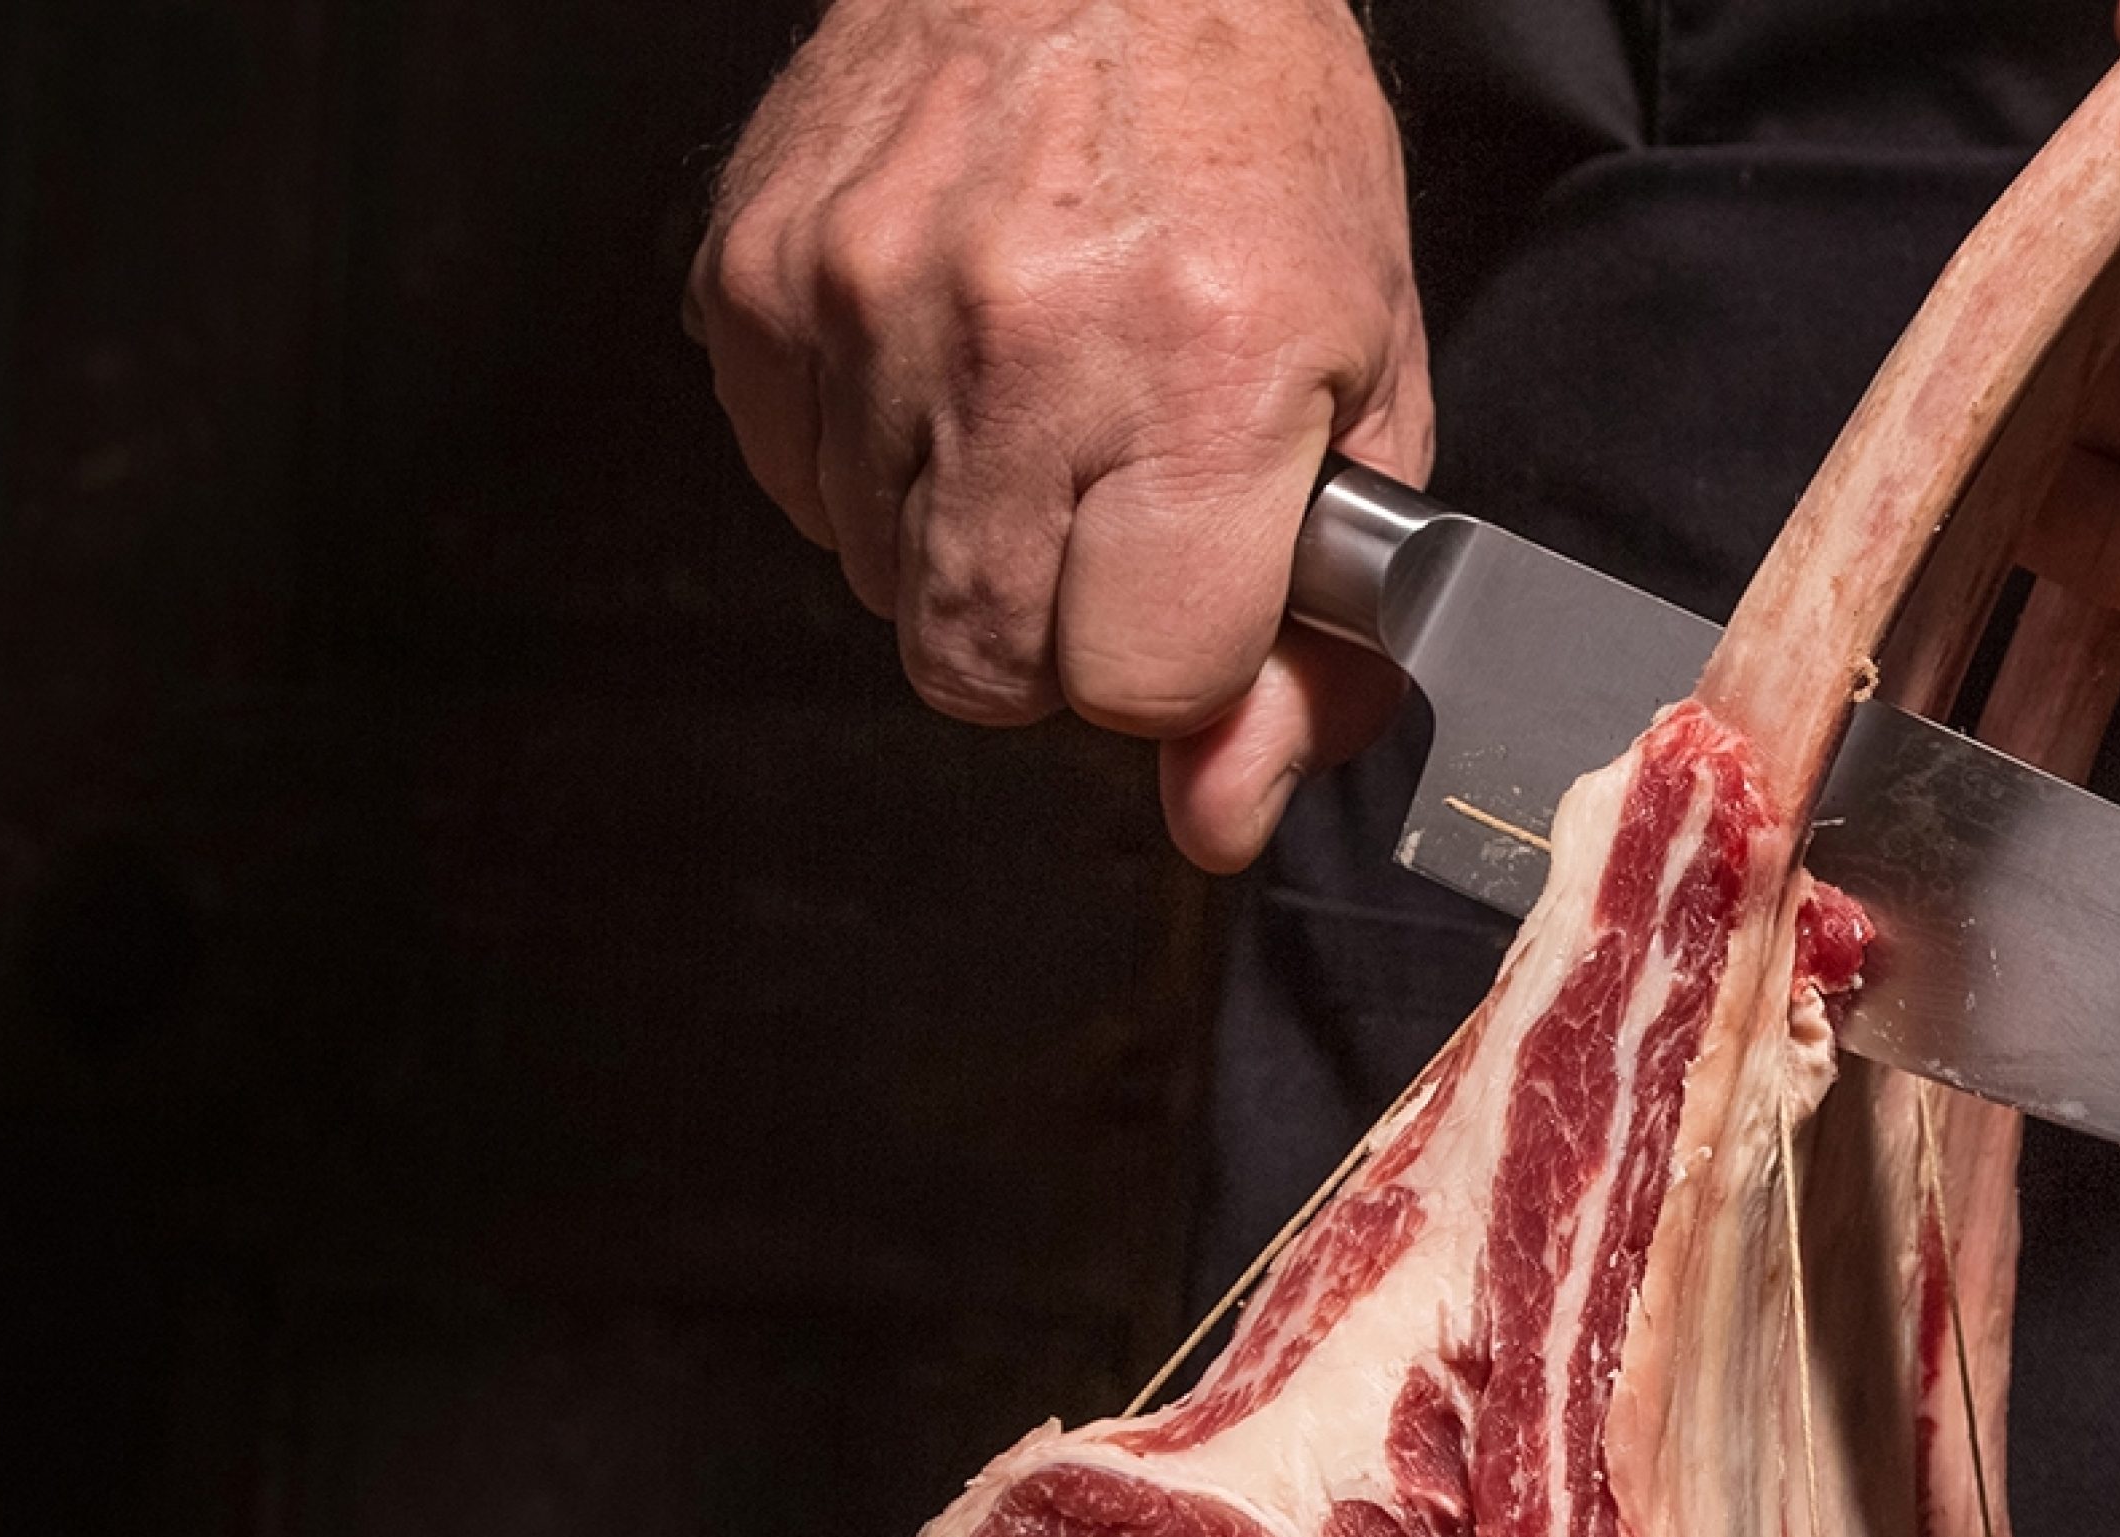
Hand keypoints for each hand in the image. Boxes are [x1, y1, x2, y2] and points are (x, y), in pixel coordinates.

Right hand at [691, 0, 1433, 868]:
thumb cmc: (1251, 136)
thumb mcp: (1362, 383)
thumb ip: (1311, 639)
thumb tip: (1217, 816)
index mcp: (1203, 372)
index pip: (1138, 685)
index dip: (1169, 665)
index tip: (1190, 592)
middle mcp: (1021, 339)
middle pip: (984, 670)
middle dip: (1055, 635)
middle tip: (1106, 511)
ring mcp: (865, 304)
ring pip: (881, 589)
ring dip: (960, 539)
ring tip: (1032, 401)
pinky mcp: (756, 279)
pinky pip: (794, 485)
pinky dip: (865, 460)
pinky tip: (941, 360)